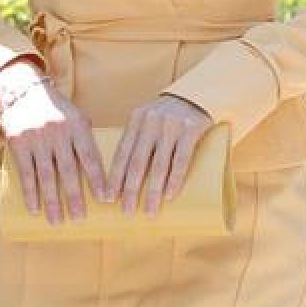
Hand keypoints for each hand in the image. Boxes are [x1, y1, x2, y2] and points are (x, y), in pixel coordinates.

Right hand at [0, 61, 108, 224]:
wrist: (21, 87)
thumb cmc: (55, 108)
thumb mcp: (74, 114)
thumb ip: (86, 138)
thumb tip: (105, 169)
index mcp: (76, 124)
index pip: (90, 155)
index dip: (97, 179)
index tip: (105, 200)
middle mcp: (57, 130)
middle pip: (68, 169)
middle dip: (74, 196)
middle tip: (79, 218)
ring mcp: (36, 137)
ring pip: (46, 174)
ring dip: (52, 200)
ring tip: (57, 221)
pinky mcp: (18, 142)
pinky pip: (26, 172)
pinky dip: (30, 192)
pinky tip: (35, 208)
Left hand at [109, 94, 212, 214]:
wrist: (198, 95)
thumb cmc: (168, 116)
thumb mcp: (148, 120)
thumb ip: (138, 139)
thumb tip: (124, 176)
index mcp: (136, 120)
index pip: (121, 152)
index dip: (114, 176)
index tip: (108, 198)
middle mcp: (150, 121)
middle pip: (137, 161)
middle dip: (130, 189)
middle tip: (126, 212)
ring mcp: (170, 125)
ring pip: (159, 164)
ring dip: (153, 191)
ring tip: (149, 211)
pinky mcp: (190, 129)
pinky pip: (181, 158)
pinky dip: (174, 179)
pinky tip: (169, 195)